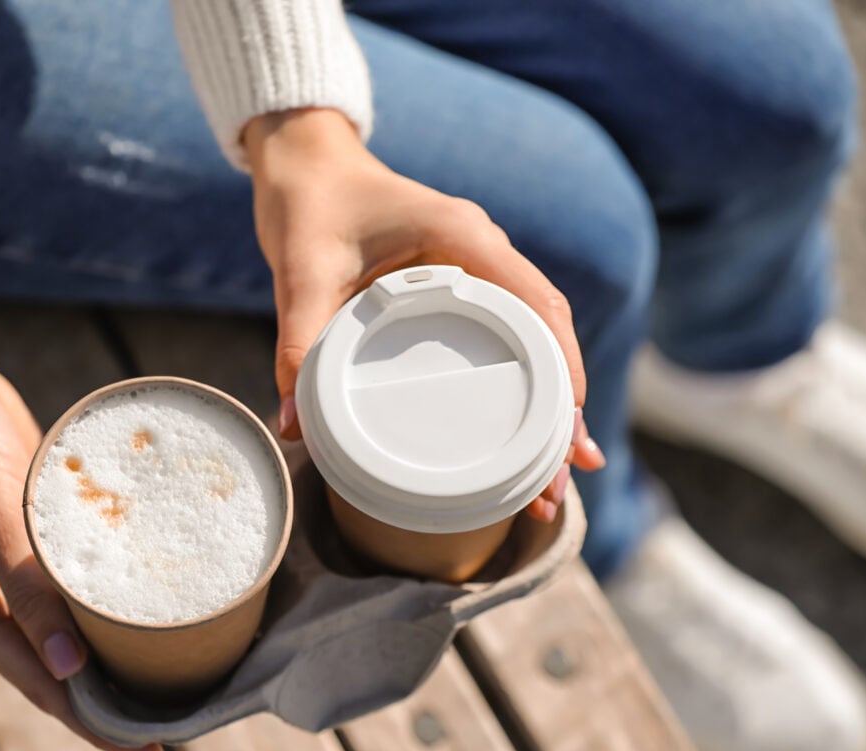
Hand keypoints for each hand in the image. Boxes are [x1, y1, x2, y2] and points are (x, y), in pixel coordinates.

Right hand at [0, 309, 163, 750]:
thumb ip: (27, 590)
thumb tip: (70, 668)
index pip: (41, 684)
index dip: (92, 722)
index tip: (144, 748)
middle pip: (56, 671)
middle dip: (106, 706)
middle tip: (167, 733)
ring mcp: (10, 575)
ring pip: (67, 636)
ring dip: (109, 663)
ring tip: (164, 688)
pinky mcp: (31, 545)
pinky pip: (72, 592)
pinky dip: (104, 611)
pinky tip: (142, 620)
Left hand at [244, 110, 604, 520]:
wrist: (306, 166)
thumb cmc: (309, 206)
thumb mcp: (300, 274)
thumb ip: (298, 345)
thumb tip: (294, 427)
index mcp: (462, 236)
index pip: (537, 306)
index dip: (563, 369)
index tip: (568, 428)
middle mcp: (484, 250)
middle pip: (548, 331)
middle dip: (566, 403)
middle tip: (571, 470)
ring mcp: (478, 266)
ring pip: (535, 335)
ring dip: (551, 397)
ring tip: (553, 470)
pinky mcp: (462, 283)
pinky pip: (506, 332)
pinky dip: (521, 380)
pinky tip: (521, 430)